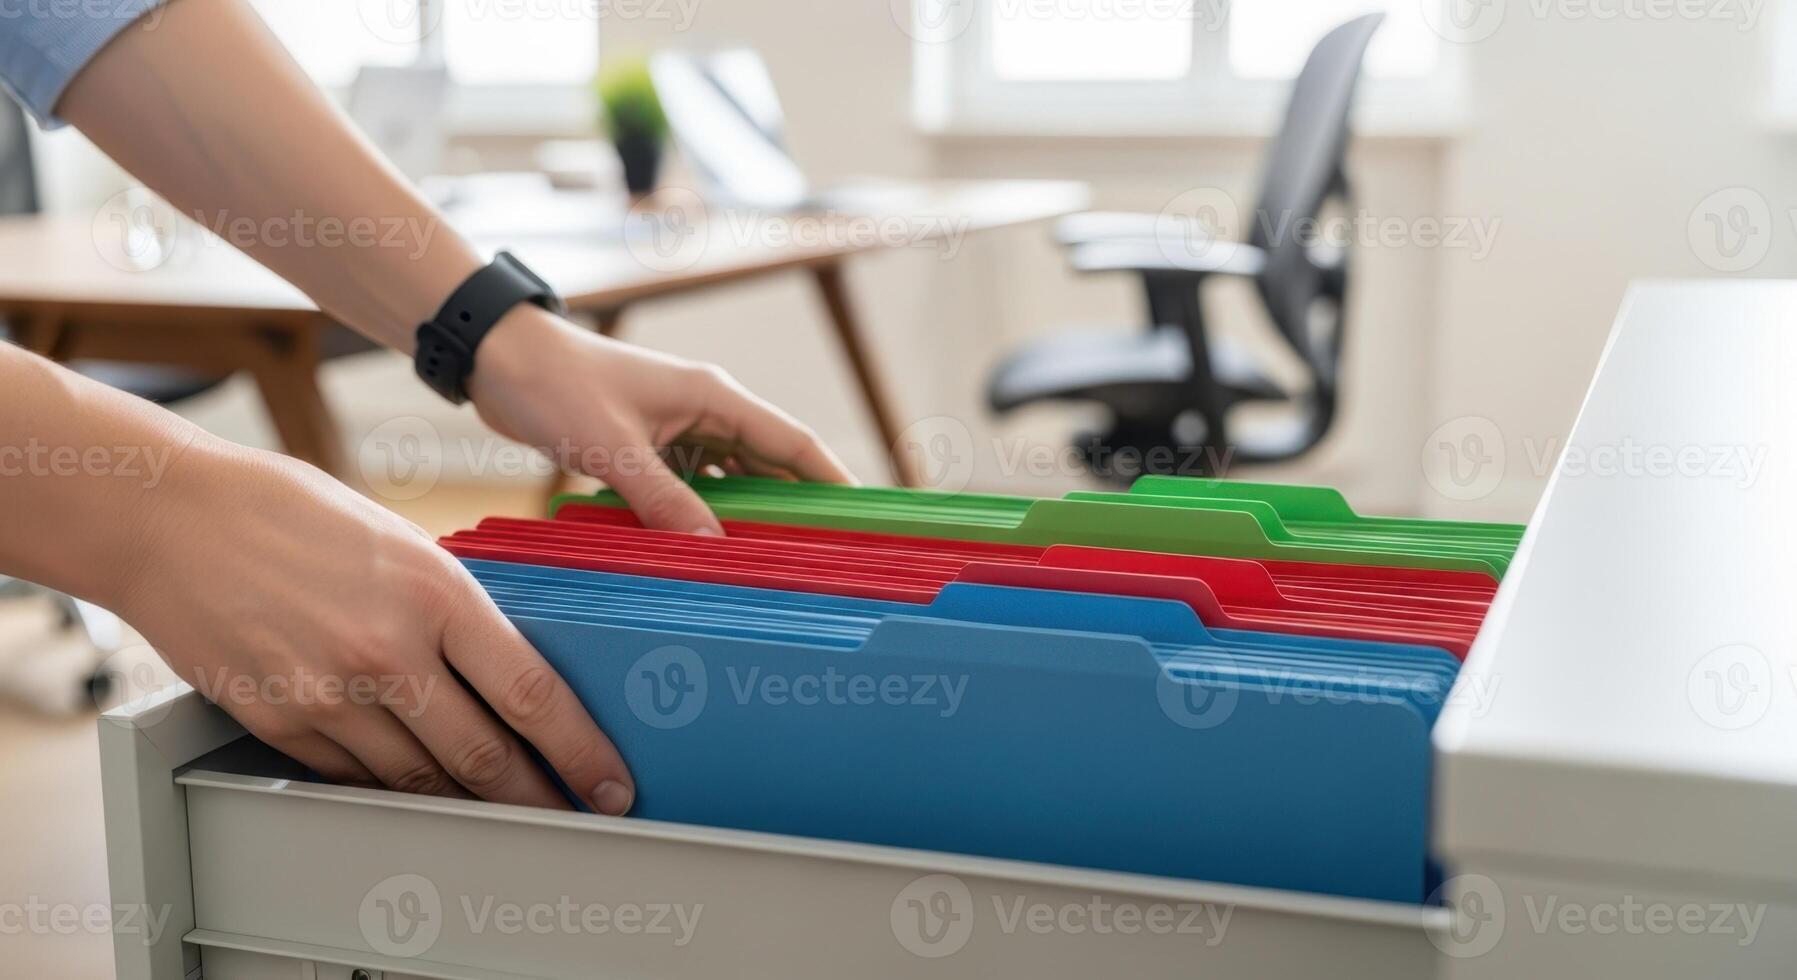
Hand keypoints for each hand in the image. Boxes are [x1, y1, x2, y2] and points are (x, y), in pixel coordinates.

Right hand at [115, 438, 636, 813]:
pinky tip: (417, 785)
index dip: (581, 752)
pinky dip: (393, 786)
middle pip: (484, 758)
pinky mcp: (280, 724)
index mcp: (435, 592)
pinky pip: (356, 777)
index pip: (532, 694)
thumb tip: (503, 665)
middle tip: (567, 813)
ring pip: (420, 780)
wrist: (171, 520)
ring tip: (500, 808)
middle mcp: (387, 651)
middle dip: (536, 797)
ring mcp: (329, 696)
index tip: (609, 782)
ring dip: (467, 802)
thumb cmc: (288, 514)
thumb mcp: (400, 541)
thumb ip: (452, 605)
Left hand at [467, 308, 855, 533]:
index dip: (834, 481)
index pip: (795, 443)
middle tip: (819, 559)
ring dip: (745, 518)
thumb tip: (713, 551)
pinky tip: (704, 549)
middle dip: (795, 510)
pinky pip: (693, 486)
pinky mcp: (651, 445)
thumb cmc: (556, 384)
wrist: (500, 359)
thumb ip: (664, 501)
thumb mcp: (613, 448)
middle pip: (771, 467)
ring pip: (732, 481)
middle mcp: (707, 411)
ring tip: (767, 564)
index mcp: (715, 397)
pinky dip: (702, 516)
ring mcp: (680, 428)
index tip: (863, 518)